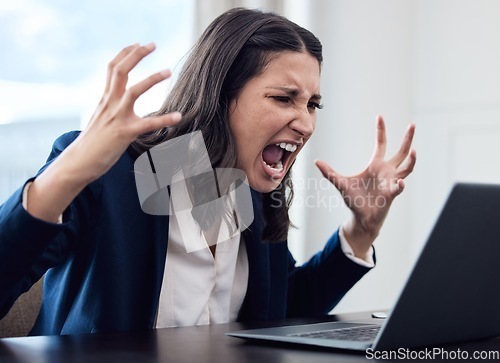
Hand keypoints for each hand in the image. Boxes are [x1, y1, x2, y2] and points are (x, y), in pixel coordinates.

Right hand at [73, 43, 181, 182]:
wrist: (79, 162)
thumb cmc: (92, 143)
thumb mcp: (99, 118)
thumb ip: (109, 107)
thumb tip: (116, 101)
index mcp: (105, 99)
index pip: (113, 68)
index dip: (125, 54)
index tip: (137, 43)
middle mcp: (110, 103)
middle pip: (121, 71)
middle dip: (136, 55)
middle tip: (152, 44)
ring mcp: (117, 117)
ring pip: (134, 91)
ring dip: (152, 79)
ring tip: (168, 71)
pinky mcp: (125, 133)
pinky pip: (148, 124)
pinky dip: (165, 119)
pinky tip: (178, 117)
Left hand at [315, 115, 415, 257]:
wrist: (361, 218)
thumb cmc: (354, 200)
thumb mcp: (340, 183)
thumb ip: (329, 172)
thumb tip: (316, 161)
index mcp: (375, 165)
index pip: (381, 144)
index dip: (381, 130)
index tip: (380, 116)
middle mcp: (387, 171)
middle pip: (401, 152)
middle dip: (407, 139)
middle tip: (413, 124)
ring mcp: (391, 182)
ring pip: (407, 168)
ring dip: (412, 160)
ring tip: (414, 151)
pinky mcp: (391, 194)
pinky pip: (398, 188)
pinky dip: (398, 185)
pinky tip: (398, 184)